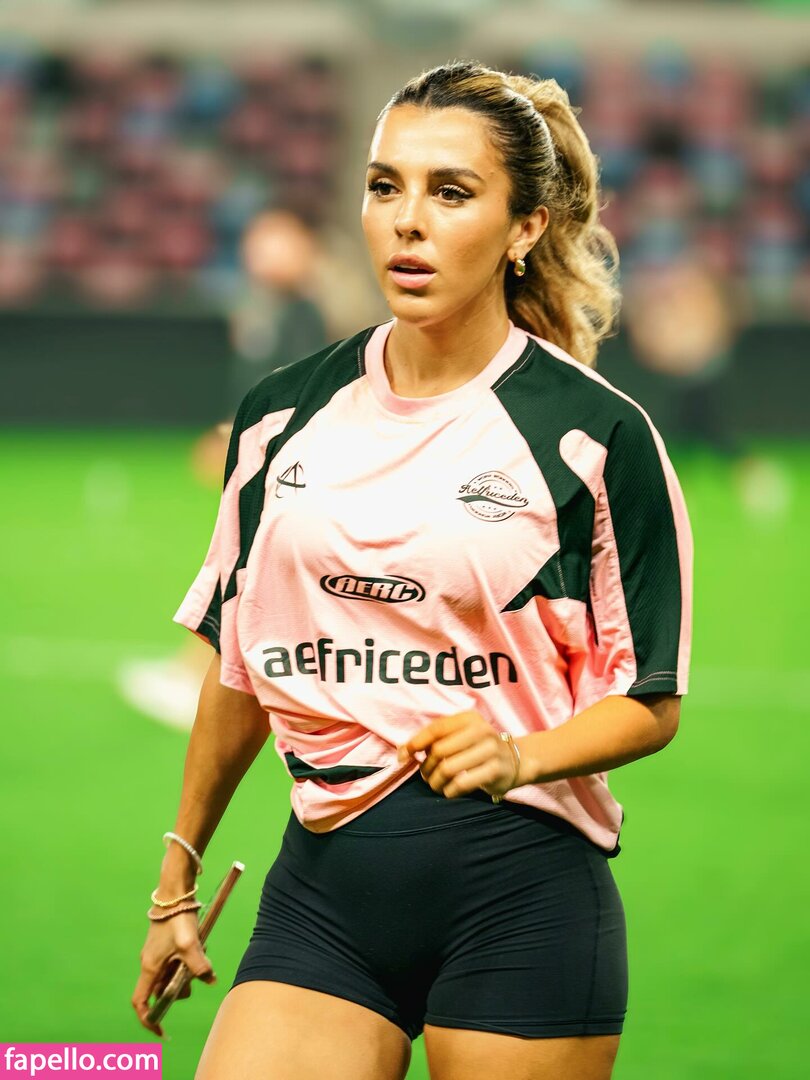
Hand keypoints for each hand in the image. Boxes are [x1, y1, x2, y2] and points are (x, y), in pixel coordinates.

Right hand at [131, 913, 216, 1036]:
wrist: (175, 892)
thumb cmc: (178, 918)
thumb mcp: (190, 944)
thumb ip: (198, 965)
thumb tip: (210, 980)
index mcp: (150, 967)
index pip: (141, 1003)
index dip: (149, 1020)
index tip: (161, 1031)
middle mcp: (150, 964)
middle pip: (163, 991)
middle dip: (180, 988)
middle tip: (196, 974)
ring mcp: (158, 954)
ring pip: (172, 976)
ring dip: (187, 972)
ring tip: (200, 953)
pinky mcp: (166, 945)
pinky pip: (177, 962)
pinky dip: (189, 960)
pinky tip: (200, 946)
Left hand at [397, 710, 521, 798]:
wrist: (517, 760)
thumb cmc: (479, 748)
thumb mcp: (462, 735)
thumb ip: (436, 739)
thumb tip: (403, 752)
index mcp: (469, 718)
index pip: (436, 728)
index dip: (415, 742)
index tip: (403, 756)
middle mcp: (481, 731)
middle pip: (439, 750)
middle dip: (427, 767)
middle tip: (426, 776)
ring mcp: (490, 750)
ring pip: (448, 768)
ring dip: (436, 781)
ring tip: (436, 785)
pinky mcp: (495, 771)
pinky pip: (462, 783)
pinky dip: (449, 790)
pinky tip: (449, 790)